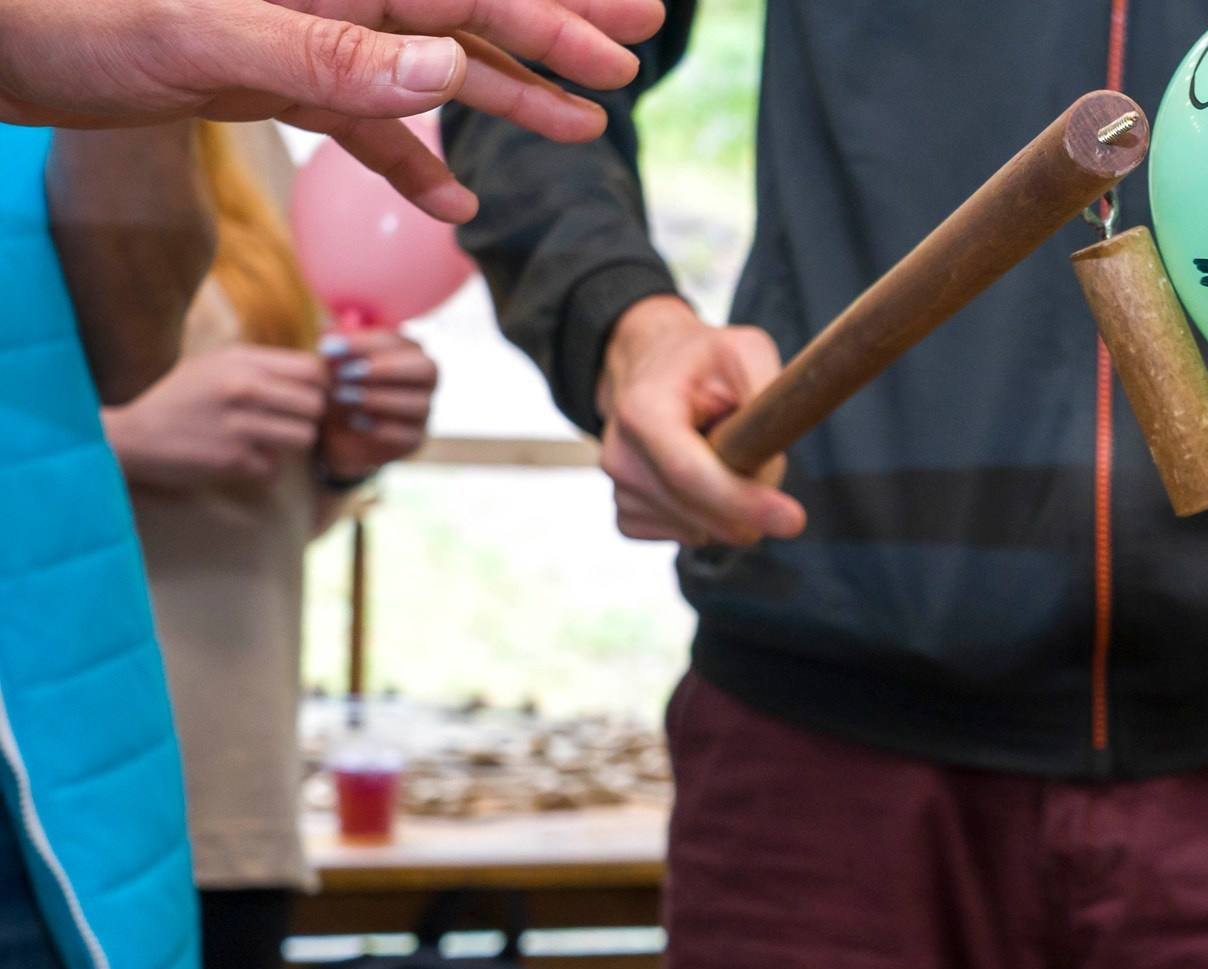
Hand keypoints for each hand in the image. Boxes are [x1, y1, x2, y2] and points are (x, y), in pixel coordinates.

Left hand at [0, 0, 665, 222]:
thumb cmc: (65, 19)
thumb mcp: (194, 37)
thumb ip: (324, 55)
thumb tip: (444, 72)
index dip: (551, 2)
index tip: (630, 25)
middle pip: (461, 10)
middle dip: (550, 31)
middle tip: (634, 50)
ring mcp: (293, 33)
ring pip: (422, 67)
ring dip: (500, 97)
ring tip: (579, 129)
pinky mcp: (260, 76)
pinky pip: (354, 121)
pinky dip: (404, 160)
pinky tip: (451, 201)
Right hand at [103, 343, 328, 488]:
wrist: (124, 431)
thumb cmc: (174, 396)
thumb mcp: (213, 365)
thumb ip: (259, 366)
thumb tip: (314, 373)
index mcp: (240, 360)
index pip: (313, 368)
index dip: (320, 385)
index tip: (308, 394)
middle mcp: (243, 388)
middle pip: (316, 405)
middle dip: (308, 416)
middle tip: (288, 421)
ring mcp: (238, 425)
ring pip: (305, 438)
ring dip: (290, 444)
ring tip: (266, 439)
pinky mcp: (231, 460)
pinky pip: (276, 468)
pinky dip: (263, 468)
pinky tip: (241, 459)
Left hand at [319, 329, 437, 480]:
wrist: (335, 431)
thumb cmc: (338, 387)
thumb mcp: (331, 363)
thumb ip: (333, 343)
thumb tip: (329, 327)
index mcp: (407, 352)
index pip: (399, 341)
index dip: (365, 342)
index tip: (329, 347)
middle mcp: (424, 380)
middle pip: (427, 368)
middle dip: (386, 369)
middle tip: (346, 374)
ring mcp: (423, 411)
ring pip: (420, 403)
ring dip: (378, 398)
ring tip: (343, 397)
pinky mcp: (414, 439)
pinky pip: (407, 433)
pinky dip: (380, 427)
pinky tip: (354, 421)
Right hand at [597, 295, 803, 546]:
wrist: (651, 369)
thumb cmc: (701, 361)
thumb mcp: (744, 350)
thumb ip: (768, 387)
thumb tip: (786, 428)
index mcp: (643, 411)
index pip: (691, 476)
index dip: (744, 503)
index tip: (793, 520)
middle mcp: (622, 456)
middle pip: (703, 514)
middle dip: (751, 503)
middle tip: (762, 457)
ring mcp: (620, 490)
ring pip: (702, 532)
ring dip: (730, 508)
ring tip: (723, 456)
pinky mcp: (628, 514)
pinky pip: (685, 536)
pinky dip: (708, 519)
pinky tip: (704, 480)